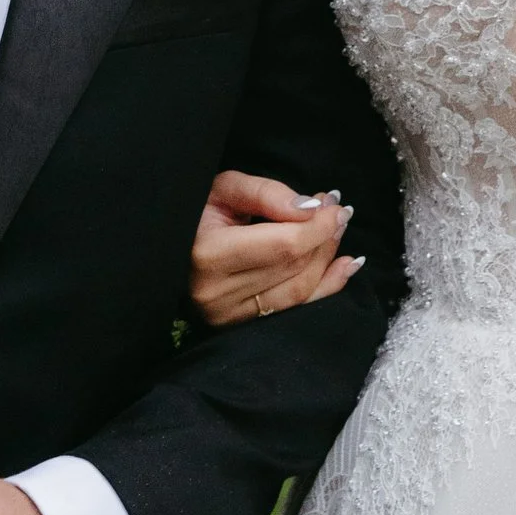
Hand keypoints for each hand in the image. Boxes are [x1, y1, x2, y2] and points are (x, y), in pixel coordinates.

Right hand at [189, 172, 357, 326]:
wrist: (170, 247)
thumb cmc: (196, 212)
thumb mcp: (223, 189)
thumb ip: (267, 193)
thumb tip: (311, 207)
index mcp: (208, 254)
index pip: (283, 245)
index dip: (318, 225)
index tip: (333, 203)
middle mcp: (217, 292)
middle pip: (294, 266)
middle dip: (325, 236)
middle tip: (339, 211)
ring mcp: (227, 315)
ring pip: (299, 289)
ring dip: (328, 258)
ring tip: (337, 231)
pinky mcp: (238, 325)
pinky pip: (294, 309)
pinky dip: (327, 287)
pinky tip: (345, 266)